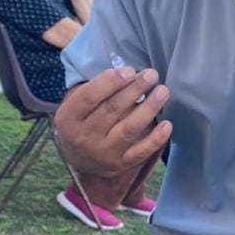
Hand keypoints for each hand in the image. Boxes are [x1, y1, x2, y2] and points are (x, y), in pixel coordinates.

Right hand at [54, 67, 172, 190]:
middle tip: (152, 74)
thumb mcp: (76, 106)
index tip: (130, 70)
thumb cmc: (82, 122)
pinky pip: (140, 152)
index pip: (89, 97)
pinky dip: (155, 139)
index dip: (110, 82)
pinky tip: (167, 124)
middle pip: (112, 109)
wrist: (79, 160)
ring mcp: (103, 153)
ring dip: (148, 108)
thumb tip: (128, 72)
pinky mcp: (120, 165)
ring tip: (163, 91)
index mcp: (68, 119)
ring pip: (129, 129)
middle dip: (134, 89)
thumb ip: (96, 89)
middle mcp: (84, 137)